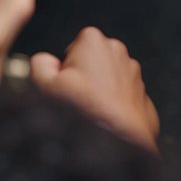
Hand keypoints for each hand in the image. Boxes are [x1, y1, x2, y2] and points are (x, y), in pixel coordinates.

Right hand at [29, 27, 159, 150]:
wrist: (118, 138)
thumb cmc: (85, 110)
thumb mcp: (46, 86)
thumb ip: (39, 65)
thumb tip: (43, 61)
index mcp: (93, 41)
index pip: (72, 47)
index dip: (65, 67)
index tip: (65, 84)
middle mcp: (117, 51)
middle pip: (91, 61)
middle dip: (83, 76)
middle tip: (76, 98)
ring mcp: (133, 72)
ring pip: (108, 78)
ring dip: (99, 91)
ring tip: (90, 110)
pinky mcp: (142, 92)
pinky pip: (121, 96)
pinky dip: (114, 105)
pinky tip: (105, 118)